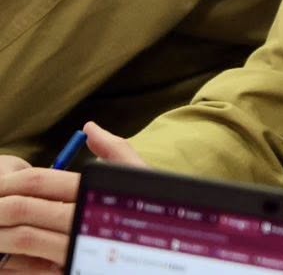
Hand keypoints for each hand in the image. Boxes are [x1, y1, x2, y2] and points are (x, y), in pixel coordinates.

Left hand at [0, 123, 146, 272]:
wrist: (162, 262)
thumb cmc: (151, 213)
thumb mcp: (142, 177)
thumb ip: (115, 151)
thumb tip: (90, 128)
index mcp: (95, 194)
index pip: (40, 181)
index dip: (11, 181)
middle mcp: (81, 223)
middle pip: (23, 208)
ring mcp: (71, 252)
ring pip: (19, 238)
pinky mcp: (65, 273)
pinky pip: (26, 269)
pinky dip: (8, 261)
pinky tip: (5, 254)